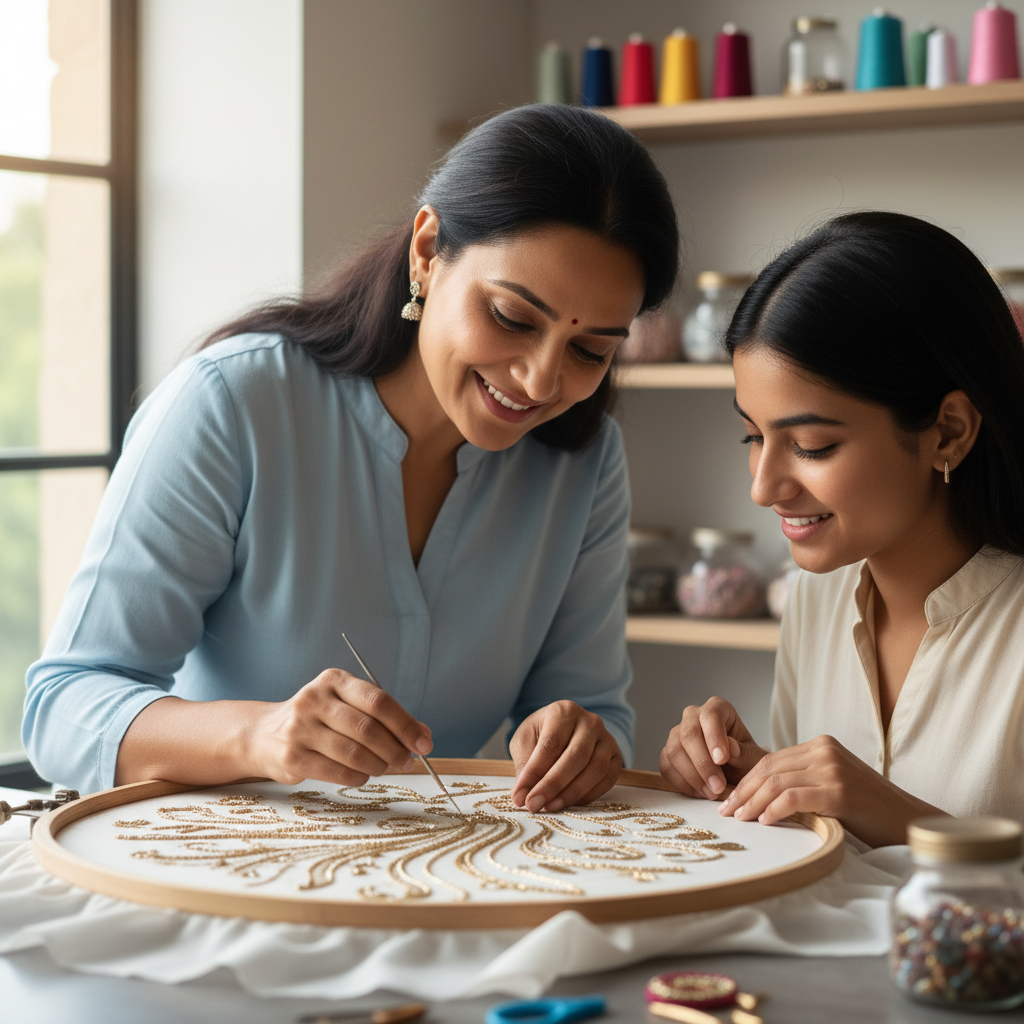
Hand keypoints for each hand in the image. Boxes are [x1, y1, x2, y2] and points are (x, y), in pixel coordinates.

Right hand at [247, 668, 433, 786]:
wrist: (265, 735)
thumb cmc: (320, 721)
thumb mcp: (348, 707)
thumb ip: (384, 718)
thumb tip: (423, 736)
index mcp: (334, 680)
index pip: (378, 701)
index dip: (405, 724)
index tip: (424, 743)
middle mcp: (314, 699)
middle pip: (368, 728)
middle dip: (395, 750)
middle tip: (408, 761)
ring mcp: (300, 728)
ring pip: (354, 753)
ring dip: (378, 766)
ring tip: (385, 768)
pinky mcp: (292, 756)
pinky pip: (338, 771)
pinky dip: (358, 777)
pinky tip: (363, 776)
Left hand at [509, 701, 622, 812]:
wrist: (564, 730)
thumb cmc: (541, 734)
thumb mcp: (525, 741)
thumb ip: (524, 765)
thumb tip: (523, 795)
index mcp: (564, 711)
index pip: (551, 744)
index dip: (535, 772)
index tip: (520, 796)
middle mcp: (590, 722)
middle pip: (576, 756)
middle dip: (553, 785)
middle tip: (534, 805)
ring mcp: (607, 738)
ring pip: (595, 769)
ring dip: (571, 793)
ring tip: (550, 807)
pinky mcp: (616, 757)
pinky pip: (607, 779)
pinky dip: (588, 795)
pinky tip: (569, 803)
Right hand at [659, 697, 767, 799]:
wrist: (737, 773)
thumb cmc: (745, 760)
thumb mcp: (753, 758)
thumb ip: (744, 753)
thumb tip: (730, 748)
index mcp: (718, 708)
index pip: (711, 716)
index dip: (714, 737)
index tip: (722, 759)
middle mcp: (694, 716)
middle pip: (688, 733)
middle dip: (703, 763)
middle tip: (718, 786)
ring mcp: (678, 733)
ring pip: (674, 751)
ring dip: (693, 776)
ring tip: (712, 792)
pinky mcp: (669, 752)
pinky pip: (666, 766)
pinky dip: (683, 783)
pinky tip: (700, 791)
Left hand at [719, 734, 945, 847]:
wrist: (907, 820)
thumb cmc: (868, 809)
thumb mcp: (832, 784)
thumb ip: (803, 780)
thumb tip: (762, 795)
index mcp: (821, 744)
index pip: (771, 760)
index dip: (747, 780)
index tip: (730, 800)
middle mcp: (824, 750)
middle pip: (770, 769)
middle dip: (744, 791)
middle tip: (727, 812)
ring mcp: (832, 769)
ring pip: (776, 783)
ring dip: (753, 803)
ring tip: (741, 820)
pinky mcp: (839, 791)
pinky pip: (793, 797)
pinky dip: (774, 810)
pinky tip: (766, 822)